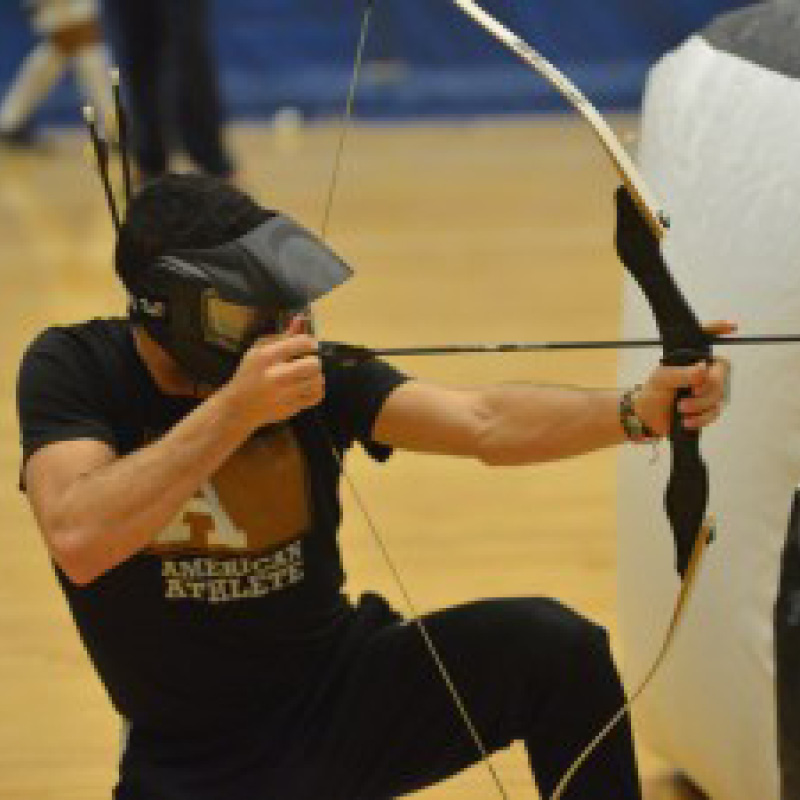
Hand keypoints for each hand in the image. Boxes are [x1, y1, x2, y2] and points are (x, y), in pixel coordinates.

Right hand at [222, 315, 324, 429]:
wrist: (237, 407)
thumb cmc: (248, 374)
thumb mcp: (258, 350)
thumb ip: (282, 336)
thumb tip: (301, 318)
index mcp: (267, 356)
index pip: (301, 343)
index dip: (311, 342)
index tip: (311, 345)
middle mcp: (276, 375)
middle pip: (314, 364)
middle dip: (315, 361)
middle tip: (310, 361)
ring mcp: (284, 394)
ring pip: (317, 381)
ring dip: (316, 376)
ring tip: (308, 374)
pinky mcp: (291, 408)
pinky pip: (316, 396)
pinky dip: (317, 389)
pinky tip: (308, 386)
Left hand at [633, 320, 734, 434]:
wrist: (647, 418)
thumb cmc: (653, 392)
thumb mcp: (661, 380)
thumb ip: (681, 374)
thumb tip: (704, 369)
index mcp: (691, 359)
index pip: (706, 339)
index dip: (718, 330)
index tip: (731, 326)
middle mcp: (703, 371)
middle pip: (721, 373)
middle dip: (709, 386)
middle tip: (692, 392)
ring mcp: (707, 390)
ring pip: (719, 395)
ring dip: (700, 404)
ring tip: (680, 408)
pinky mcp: (707, 408)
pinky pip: (714, 412)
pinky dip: (701, 418)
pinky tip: (687, 421)